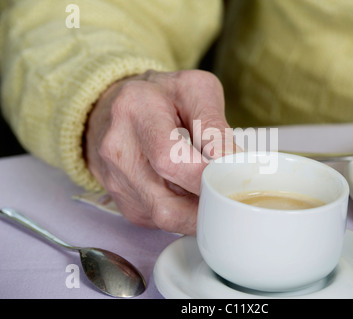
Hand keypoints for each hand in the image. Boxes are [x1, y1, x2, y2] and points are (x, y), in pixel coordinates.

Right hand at [84, 70, 235, 234]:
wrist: (121, 107)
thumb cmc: (163, 97)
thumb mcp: (195, 91)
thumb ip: (215, 126)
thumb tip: (233, 163)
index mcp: (136, 110)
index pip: (171, 159)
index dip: (206, 176)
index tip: (233, 177)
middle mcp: (118, 148)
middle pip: (166, 202)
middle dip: (207, 203)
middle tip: (231, 194)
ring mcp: (117, 180)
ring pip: (164, 218)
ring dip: (198, 214)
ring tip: (216, 194)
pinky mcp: (124, 201)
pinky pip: (159, 220)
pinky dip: (184, 214)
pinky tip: (193, 194)